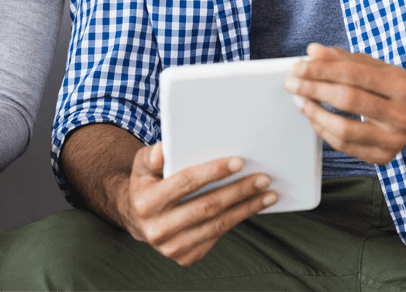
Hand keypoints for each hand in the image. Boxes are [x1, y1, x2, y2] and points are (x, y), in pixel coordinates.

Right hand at [119, 142, 277, 265]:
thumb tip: (166, 148)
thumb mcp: (142, 165)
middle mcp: (158, 229)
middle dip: (238, 191)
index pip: (185, 183)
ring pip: (217, 225)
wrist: (138, 219)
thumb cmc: (146, 184)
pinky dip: (237, 220)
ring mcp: (173, 247)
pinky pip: (217, 237)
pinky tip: (251, 207)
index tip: (238, 162)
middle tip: (262, 178)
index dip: (213, 172)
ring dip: (246, 208)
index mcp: (147, 202)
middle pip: (207, 206)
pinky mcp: (186, 257)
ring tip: (267, 194)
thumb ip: (152, 156)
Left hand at [285, 43, 405, 164]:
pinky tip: (313, 117)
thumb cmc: (390, 85)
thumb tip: (312, 51)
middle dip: (314, 90)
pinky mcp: (384, 158)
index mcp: (401, 85)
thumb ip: (341, 58)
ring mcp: (395, 140)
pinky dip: (323, 131)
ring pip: (344, 129)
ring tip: (299, 100)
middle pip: (348, 100)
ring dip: (314, 113)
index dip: (322, 70)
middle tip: (291, 83)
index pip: (353, 74)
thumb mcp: (372, 65)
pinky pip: (345, 146)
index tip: (298, 66)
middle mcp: (402, 114)